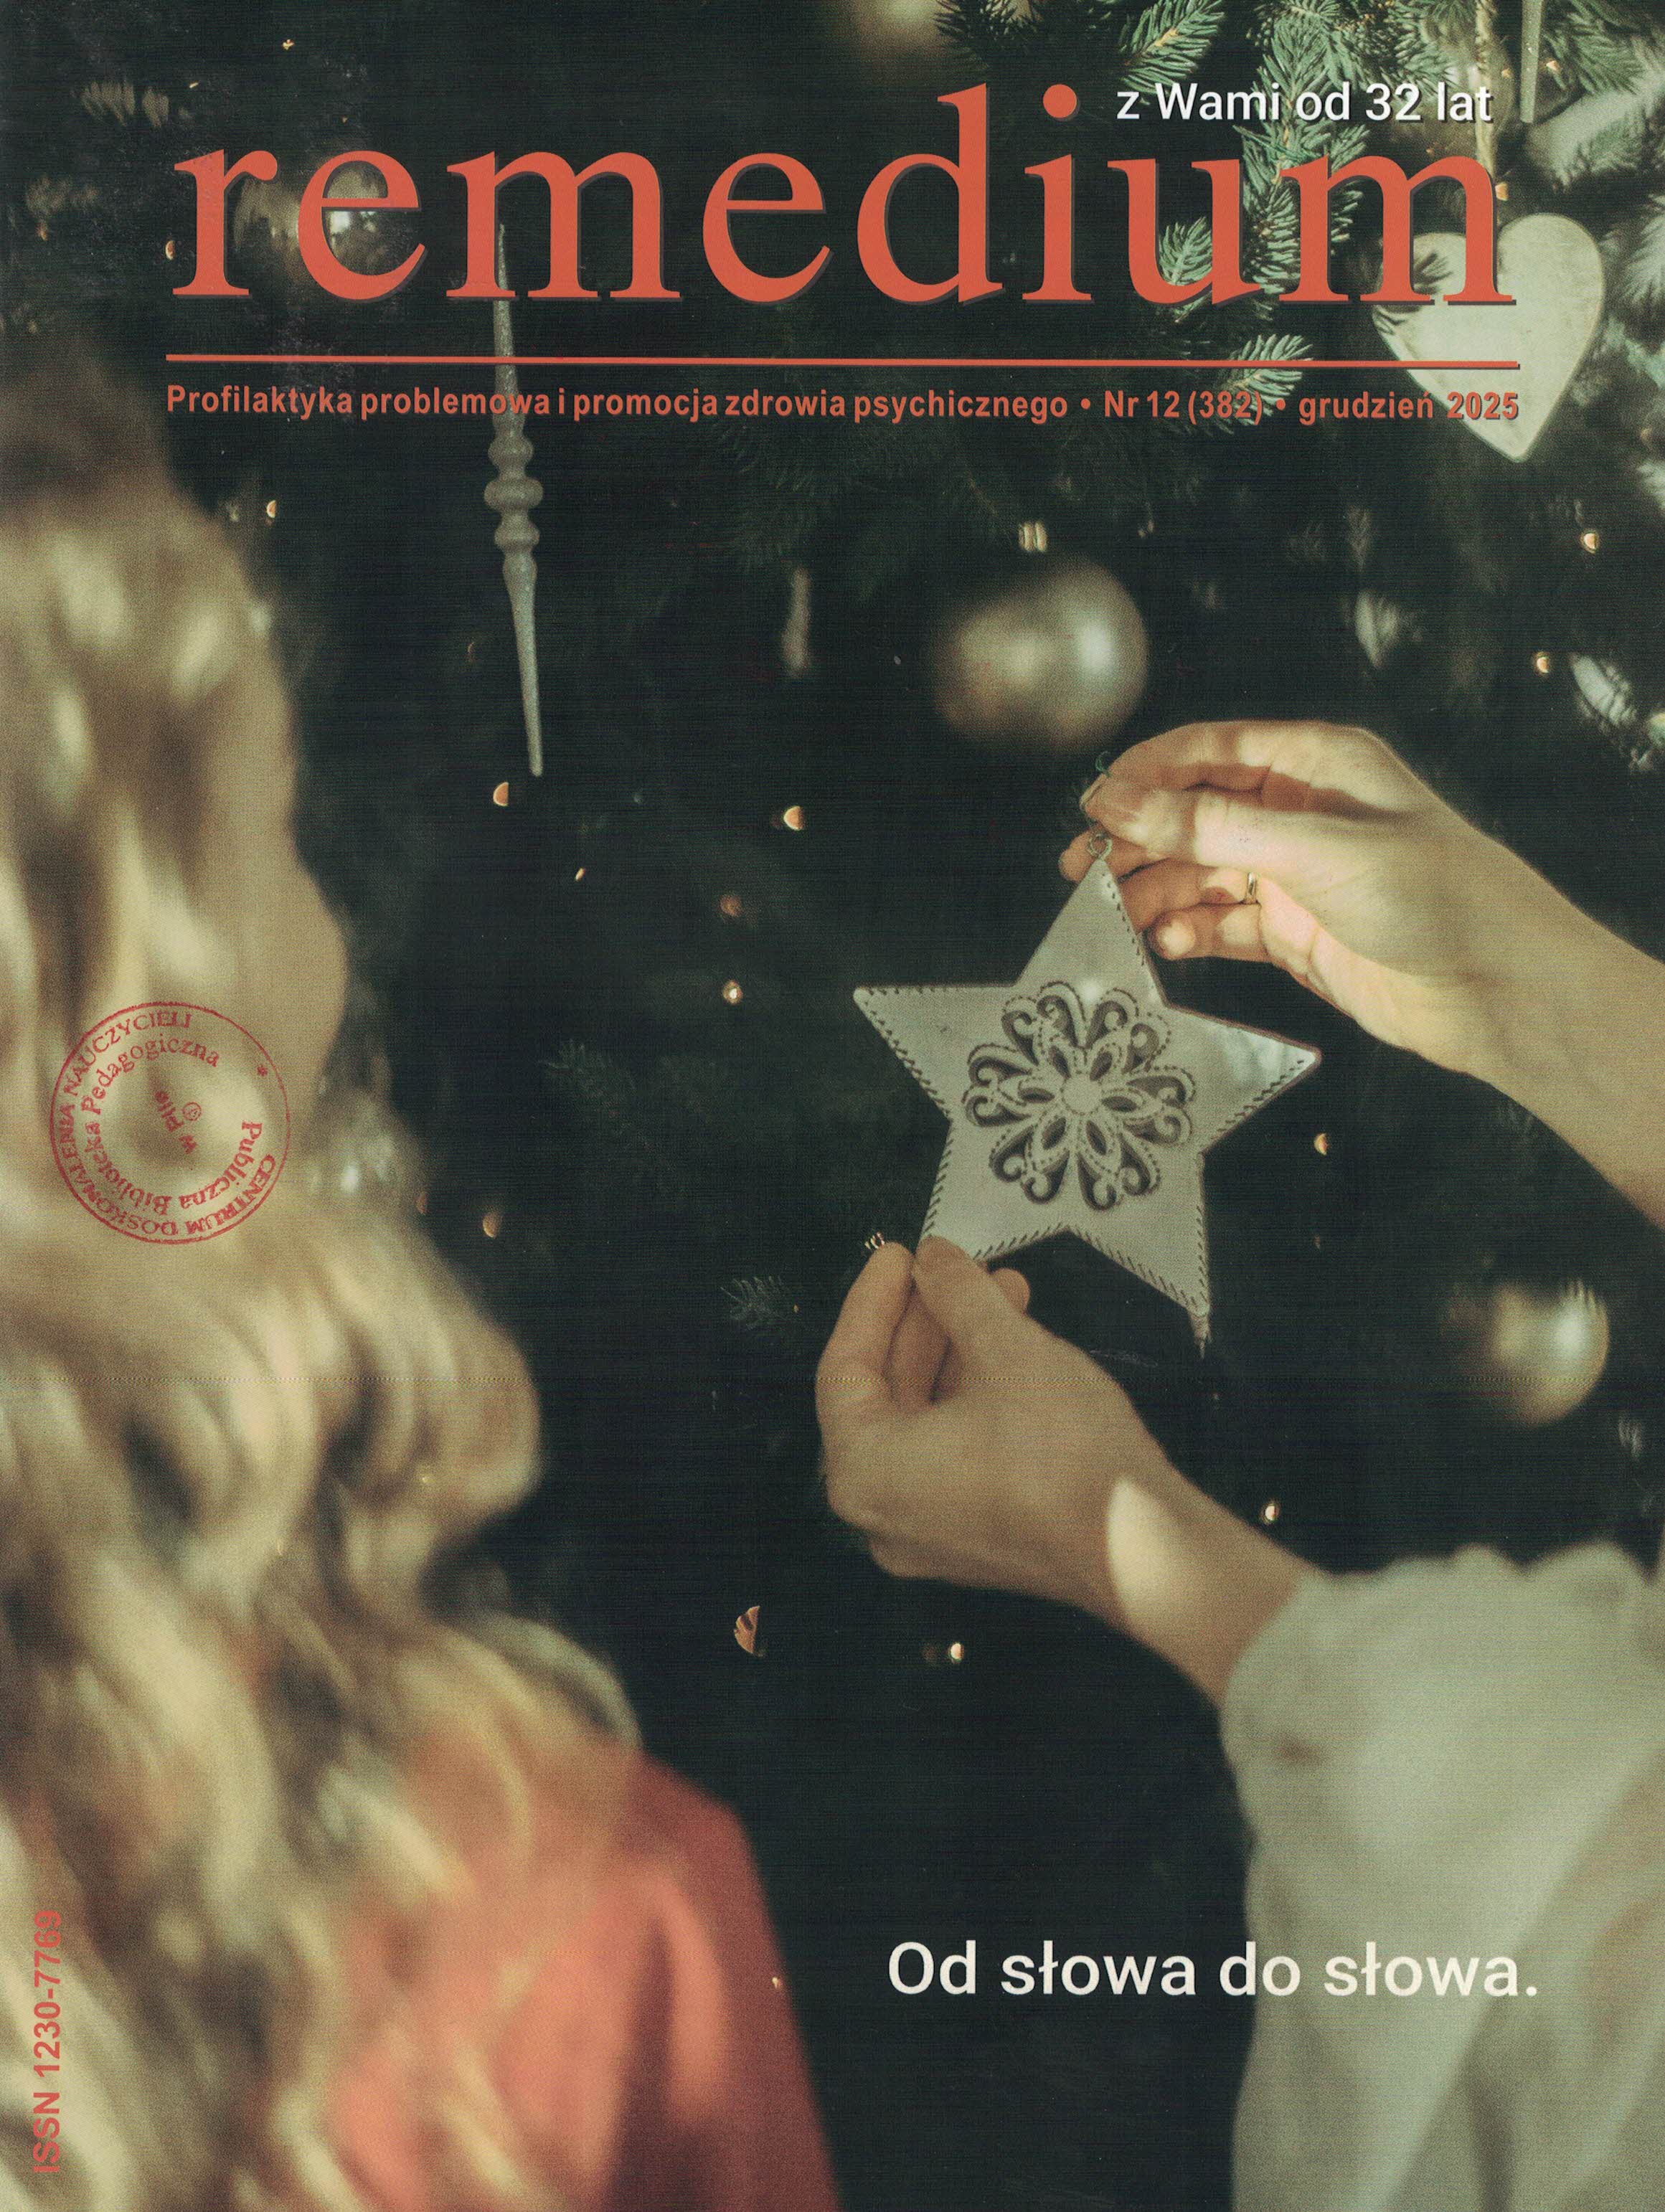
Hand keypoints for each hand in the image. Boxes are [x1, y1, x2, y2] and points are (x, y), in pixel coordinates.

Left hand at [817, 1239, 1311, 1697]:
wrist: (1145, 1548)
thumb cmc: (1063, 1453)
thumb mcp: (1006, 1348)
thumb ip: (957, 1293)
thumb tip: (934, 1258)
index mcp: (864, 1473)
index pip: (844, 1369)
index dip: (872, 1301)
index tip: (901, 1254)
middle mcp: (884, 1513)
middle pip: (886, 1394)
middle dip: (929, 1321)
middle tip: (956, 1268)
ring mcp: (931, 1532)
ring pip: (927, 1420)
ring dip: (962, 1350)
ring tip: (1005, 1291)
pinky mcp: (978, 1538)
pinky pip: (955, 1453)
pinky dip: (977, 1397)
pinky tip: (1017, 1344)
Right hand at [1060, 720, 1570, 1080]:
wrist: (1498, 989)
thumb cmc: (1436, 895)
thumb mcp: (1312, 849)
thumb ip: (1209, 828)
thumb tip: (1119, 799)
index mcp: (1316, 763)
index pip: (1209, 749)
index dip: (1144, 774)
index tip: (1090, 805)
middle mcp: (1301, 812)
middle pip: (1194, 815)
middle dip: (1137, 841)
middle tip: (1083, 873)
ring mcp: (1296, 875)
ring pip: (1200, 874)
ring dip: (1157, 894)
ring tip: (1116, 919)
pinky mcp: (1294, 933)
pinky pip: (1221, 925)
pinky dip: (1190, 933)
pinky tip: (1169, 944)